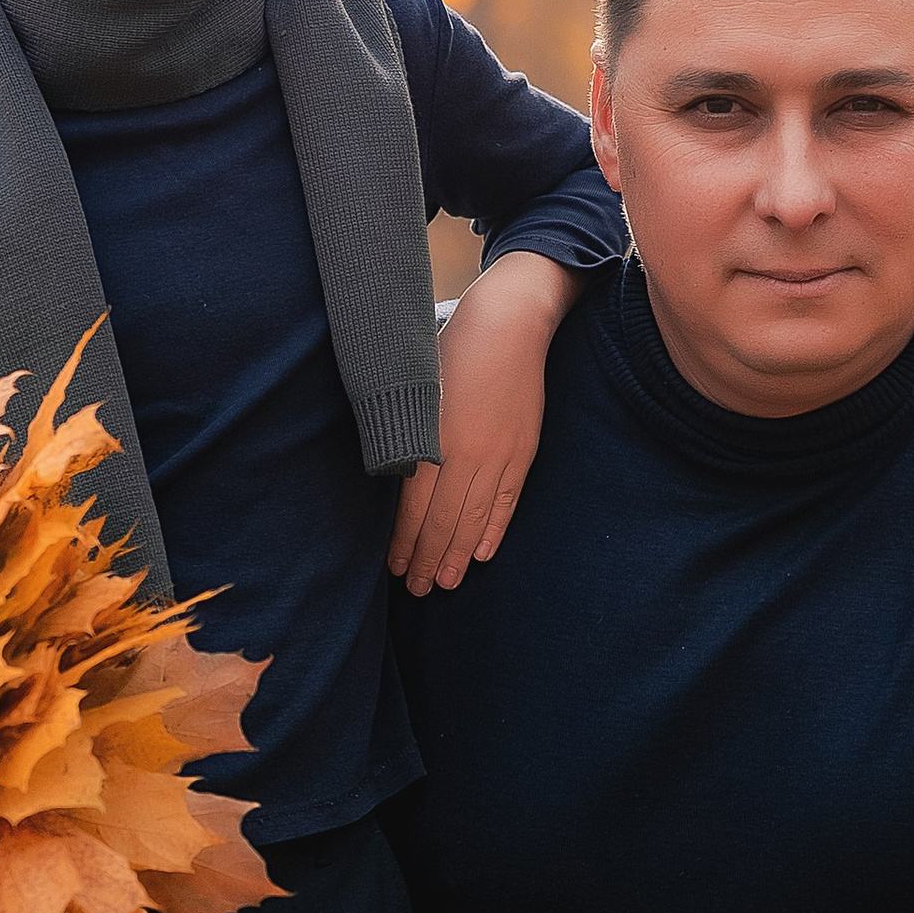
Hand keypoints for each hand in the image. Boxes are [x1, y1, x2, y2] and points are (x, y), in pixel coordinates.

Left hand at [389, 250, 574, 594]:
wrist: (511, 324)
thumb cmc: (454, 348)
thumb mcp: (417, 386)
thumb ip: (405, 429)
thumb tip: (390, 469)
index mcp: (434, 438)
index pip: (414, 507)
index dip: (405, 542)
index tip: (395, 567)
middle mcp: (466, 454)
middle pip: (443, 521)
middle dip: (428, 559)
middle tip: (418, 589)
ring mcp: (499, 455)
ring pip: (475, 519)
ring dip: (458, 556)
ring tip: (446, 583)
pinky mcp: (523, 451)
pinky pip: (507, 501)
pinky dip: (493, 530)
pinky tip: (482, 555)